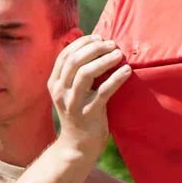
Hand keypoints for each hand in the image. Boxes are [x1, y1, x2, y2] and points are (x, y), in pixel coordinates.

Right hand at [49, 34, 131, 157]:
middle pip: (75, 61)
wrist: (78, 145)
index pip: (65, 55)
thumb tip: (90, 44)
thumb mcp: (71, 92)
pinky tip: (126, 71)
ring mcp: (73, 103)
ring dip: (105, 60)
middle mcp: (60, 91)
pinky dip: (116, 78)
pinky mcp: (89, 113)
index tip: (99, 37)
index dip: (82, 43)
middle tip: (112, 45)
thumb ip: (76, 72)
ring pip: (86, 73)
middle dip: (95, 48)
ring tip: (119, 54)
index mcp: (54, 83)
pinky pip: (103, 91)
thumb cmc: (79, 113)